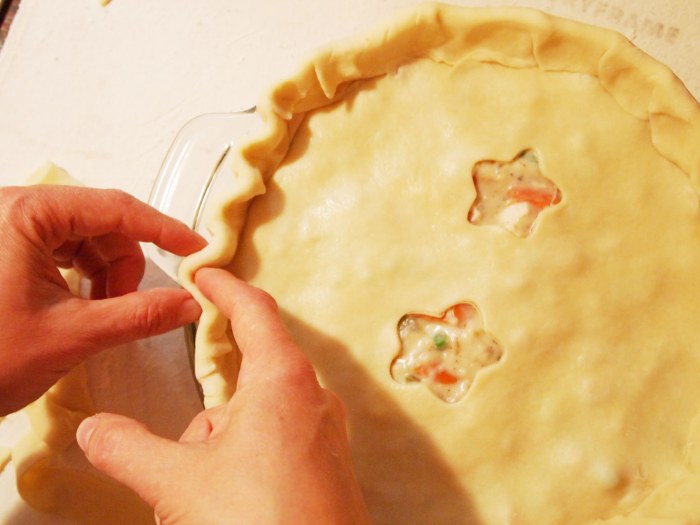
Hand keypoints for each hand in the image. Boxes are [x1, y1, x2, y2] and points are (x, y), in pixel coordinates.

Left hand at [0, 185, 205, 414]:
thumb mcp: (70, 335)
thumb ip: (138, 316)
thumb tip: (189, 304)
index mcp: (25, 214)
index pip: (115, 209)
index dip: (163, 230)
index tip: (196, 248)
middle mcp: (12, 210)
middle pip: (100, 224)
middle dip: (122, 265)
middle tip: (127, 306)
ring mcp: (5, 229)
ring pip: (83, 239)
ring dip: (103, 275)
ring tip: (98, 314)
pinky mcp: (2, 250)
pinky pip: (60, 251)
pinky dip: (81, 278)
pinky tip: (79, 307)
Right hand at [76, 268, 371, 524]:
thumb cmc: (261, 521)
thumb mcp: (178, 482)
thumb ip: (131, 449)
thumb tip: (96, 431)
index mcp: (284, 381)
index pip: (254, 312)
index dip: (226, 289)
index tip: (207, 274)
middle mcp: (314, 400)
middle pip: (251, 377)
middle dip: (211, 411)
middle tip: (185, 451)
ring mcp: (326, 436)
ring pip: (260, 421)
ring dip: (224, 449)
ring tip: (200, 497)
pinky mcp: (328, 470)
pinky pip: (279, 449)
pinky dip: (248, 466)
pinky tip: (230, 505)